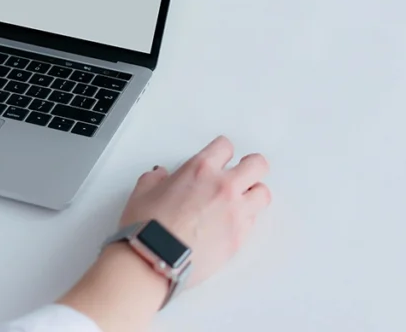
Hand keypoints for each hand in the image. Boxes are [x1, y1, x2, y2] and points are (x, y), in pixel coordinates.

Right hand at [119, 135, 271, 286]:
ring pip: (263, 194)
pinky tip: (230, 224)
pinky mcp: (239, 238)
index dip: (222, 151)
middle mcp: (223, 187)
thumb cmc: (148, 228)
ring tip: (240, 201)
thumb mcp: (142, 193)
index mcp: (199, 170)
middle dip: (251, 166)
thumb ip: (155, 179)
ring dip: (253, 195)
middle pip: (257, 165)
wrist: (156, 259)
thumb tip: (160, 177)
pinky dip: (246, 220)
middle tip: (242, 172)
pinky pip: (254, 222)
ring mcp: (235, 213)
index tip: (220, 157)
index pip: (225, 146)